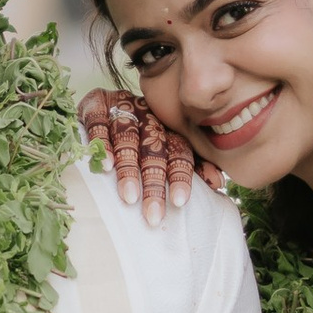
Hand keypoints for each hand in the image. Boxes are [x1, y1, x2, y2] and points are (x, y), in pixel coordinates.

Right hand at [80, 87, 220, 220]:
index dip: (180, 176)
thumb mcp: (167, 144)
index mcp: (167, 127)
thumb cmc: (140, 132)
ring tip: (130, 197)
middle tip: (153, 214)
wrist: (106, 97)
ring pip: (128, 138)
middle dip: (154, 183)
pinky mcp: (95, 104)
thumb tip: (218, 182)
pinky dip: (102, 143)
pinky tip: (106, 165)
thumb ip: (192, 163)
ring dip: (129, 169)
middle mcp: (147, 115)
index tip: (178, 202)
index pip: (178, 151)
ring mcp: (122, 108)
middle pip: (153, 150)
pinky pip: (98, 122)